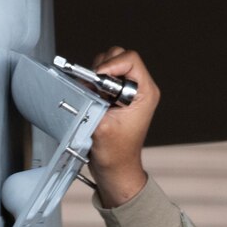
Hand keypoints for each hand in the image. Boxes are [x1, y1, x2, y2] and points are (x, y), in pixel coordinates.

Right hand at [85, 46, 157, 207]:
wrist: (115, 169)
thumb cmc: (116, 155)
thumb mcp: (102, 128)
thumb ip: (92, 103)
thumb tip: (81, 86)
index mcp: (145, 93)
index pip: (130, 60)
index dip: (111, 65)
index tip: (97, 78)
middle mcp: (138, 89)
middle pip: (119, 57)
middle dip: (102, 69)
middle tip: (94, 88)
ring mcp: (126, 91)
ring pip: (108, 65)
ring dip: (95, 77)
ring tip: (92, 96)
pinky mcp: (114, 96)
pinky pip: (101, 78)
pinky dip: (91, 83)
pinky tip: (90, 99)